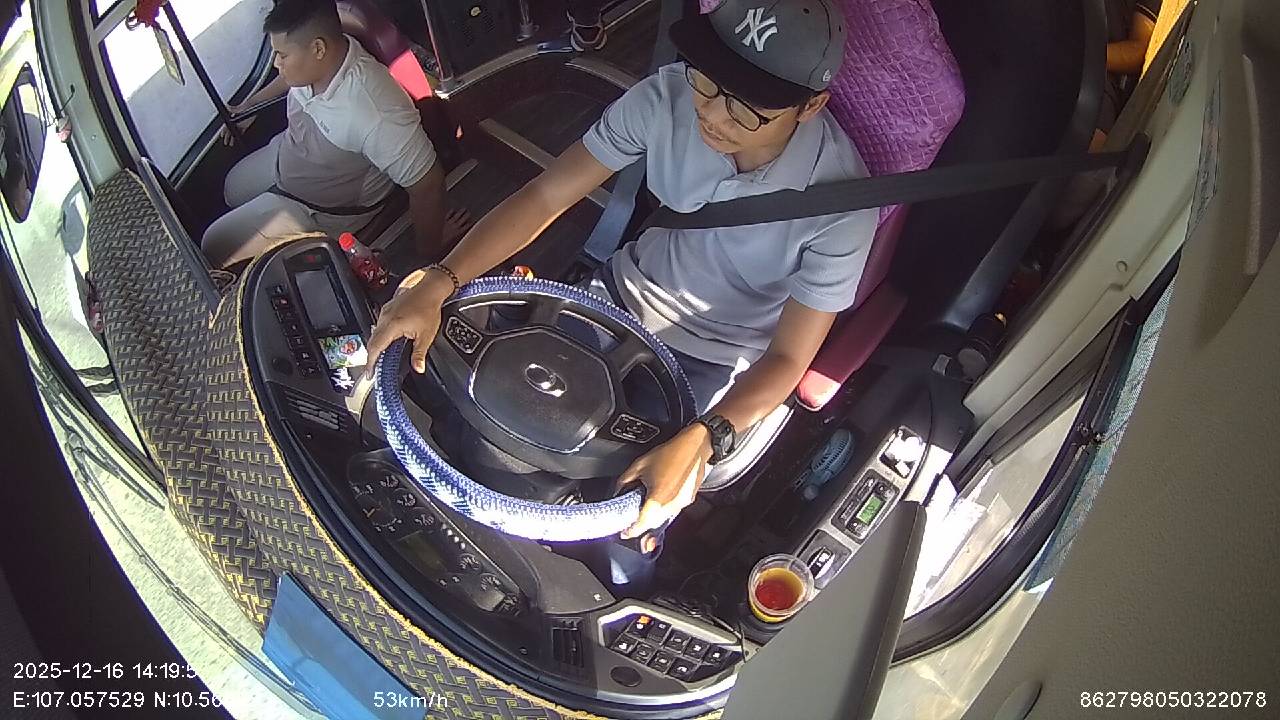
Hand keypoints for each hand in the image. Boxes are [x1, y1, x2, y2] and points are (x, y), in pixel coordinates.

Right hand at [218, 105, 255, 145]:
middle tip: (226, 143)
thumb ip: (233, 109)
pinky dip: (238, 137)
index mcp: (232, 117)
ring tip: (231, 144)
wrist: (254, 106)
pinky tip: (237, 140)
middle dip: (227, 137)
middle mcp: (235, 121)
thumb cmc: (247, 106)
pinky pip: (241, 132)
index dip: (224, 131)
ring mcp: (240, 124)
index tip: (222, 135)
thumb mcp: (240, 108)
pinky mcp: (245, 125)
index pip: (226, 125)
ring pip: (234, 133)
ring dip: (232, 138)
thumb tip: (226, 106)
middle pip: (230, 130)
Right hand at [364, 268, 453, 374]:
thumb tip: (418, 368)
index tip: (370, 373)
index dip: (371, 362)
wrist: (430, 289)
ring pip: (374, 333)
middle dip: (371, 357)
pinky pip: (379, 326)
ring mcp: (385, 313)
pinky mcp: (387, 309)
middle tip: (373, 370)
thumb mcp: (427, 335)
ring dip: (375, 347)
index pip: (376, 347)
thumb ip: (420, 354)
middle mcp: (385, 318)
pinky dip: (379, 337)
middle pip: (372, 342)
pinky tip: (386, 343)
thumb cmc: (429, 307)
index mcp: (392, 325)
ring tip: (379, 359)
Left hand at [616, 424, 713, 539]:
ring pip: (664, 518)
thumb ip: (625, 481)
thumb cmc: (671, 452)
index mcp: (658, 498)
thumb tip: (618, 490)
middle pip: (653, 523)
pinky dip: (663, 508)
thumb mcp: (639, 464)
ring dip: (653, 516)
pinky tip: (659, 495)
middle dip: (641, 523)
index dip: (631, 530)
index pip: (642, 523)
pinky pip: (673, 510)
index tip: (625, 531)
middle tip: (632, 517)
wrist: (695, 446)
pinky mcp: (688, 499)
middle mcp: (672, 504)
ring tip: (646, 502)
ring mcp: (682, 503)